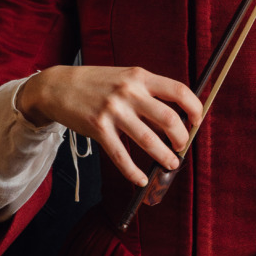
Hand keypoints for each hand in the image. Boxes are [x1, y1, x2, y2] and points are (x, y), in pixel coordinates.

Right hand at [15, 65, 200, 186]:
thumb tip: (176, 120)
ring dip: (164, 156)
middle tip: (182, 146)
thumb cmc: (97, 84)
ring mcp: (113, 110)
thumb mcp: (125, 78)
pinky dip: (133, 172)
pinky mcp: (97, 128)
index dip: (195, 109)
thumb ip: (148, 94)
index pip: (179, 91)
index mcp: (140, 76)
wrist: (58, 86)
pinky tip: (141, 180)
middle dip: (181, 138)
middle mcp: (129, 91)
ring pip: (148, 140)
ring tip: (170, 164)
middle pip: (168, 119)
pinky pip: (121, 156)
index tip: (197, 122)